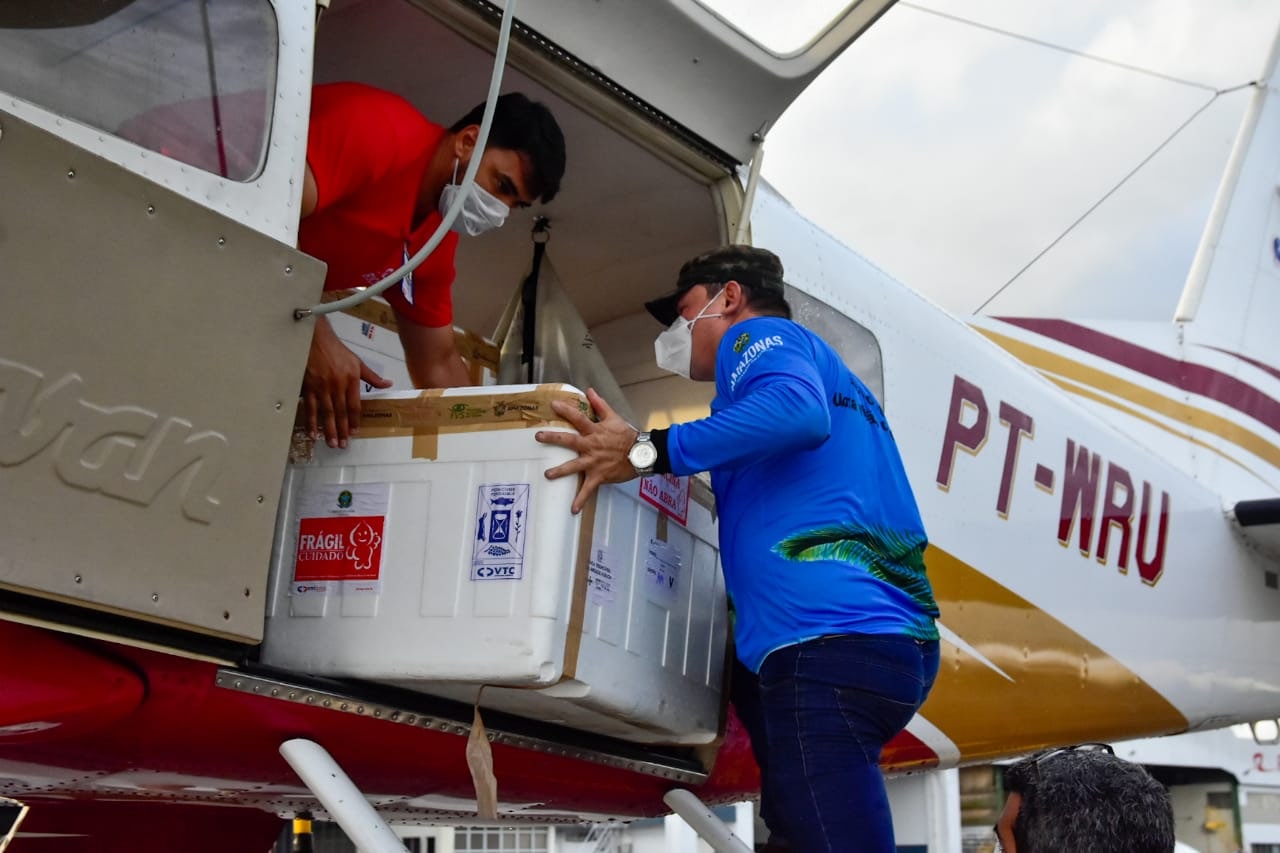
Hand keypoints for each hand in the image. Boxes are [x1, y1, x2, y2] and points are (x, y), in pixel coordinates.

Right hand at [303, 315, 391, 447]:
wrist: (316, 339)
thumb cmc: (337, 350)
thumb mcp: (358, 362)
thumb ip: (372, 377)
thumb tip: (388, 384)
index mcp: (351, 380)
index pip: (354, 405)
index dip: (354, 420)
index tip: (354, 432)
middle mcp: (337, 385)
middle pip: (341, 412)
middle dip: (342, 430)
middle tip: (342, 445)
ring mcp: (322, 387)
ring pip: (327, 413)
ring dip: (329, 430)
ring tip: (331, 443)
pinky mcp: (308, 387)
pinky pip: (310, 407)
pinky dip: (311, 421)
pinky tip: (314, 433)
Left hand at [536, 388, 638, 512]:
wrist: (641, 454)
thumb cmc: (627, 436)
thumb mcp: (614, 418)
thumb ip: (600, 404)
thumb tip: (589, 390)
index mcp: (595, 431)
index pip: (578, 418)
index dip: (566, 410)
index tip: (553, 405)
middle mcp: (591, 446)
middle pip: (569, 441)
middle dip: (553, 438)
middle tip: (538, 437)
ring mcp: (594, 462)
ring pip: (574, 467)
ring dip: (560, 471)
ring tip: (547, 475)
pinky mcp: (599, 476)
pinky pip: (588, 490)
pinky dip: (580, 500)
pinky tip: (573, 509)